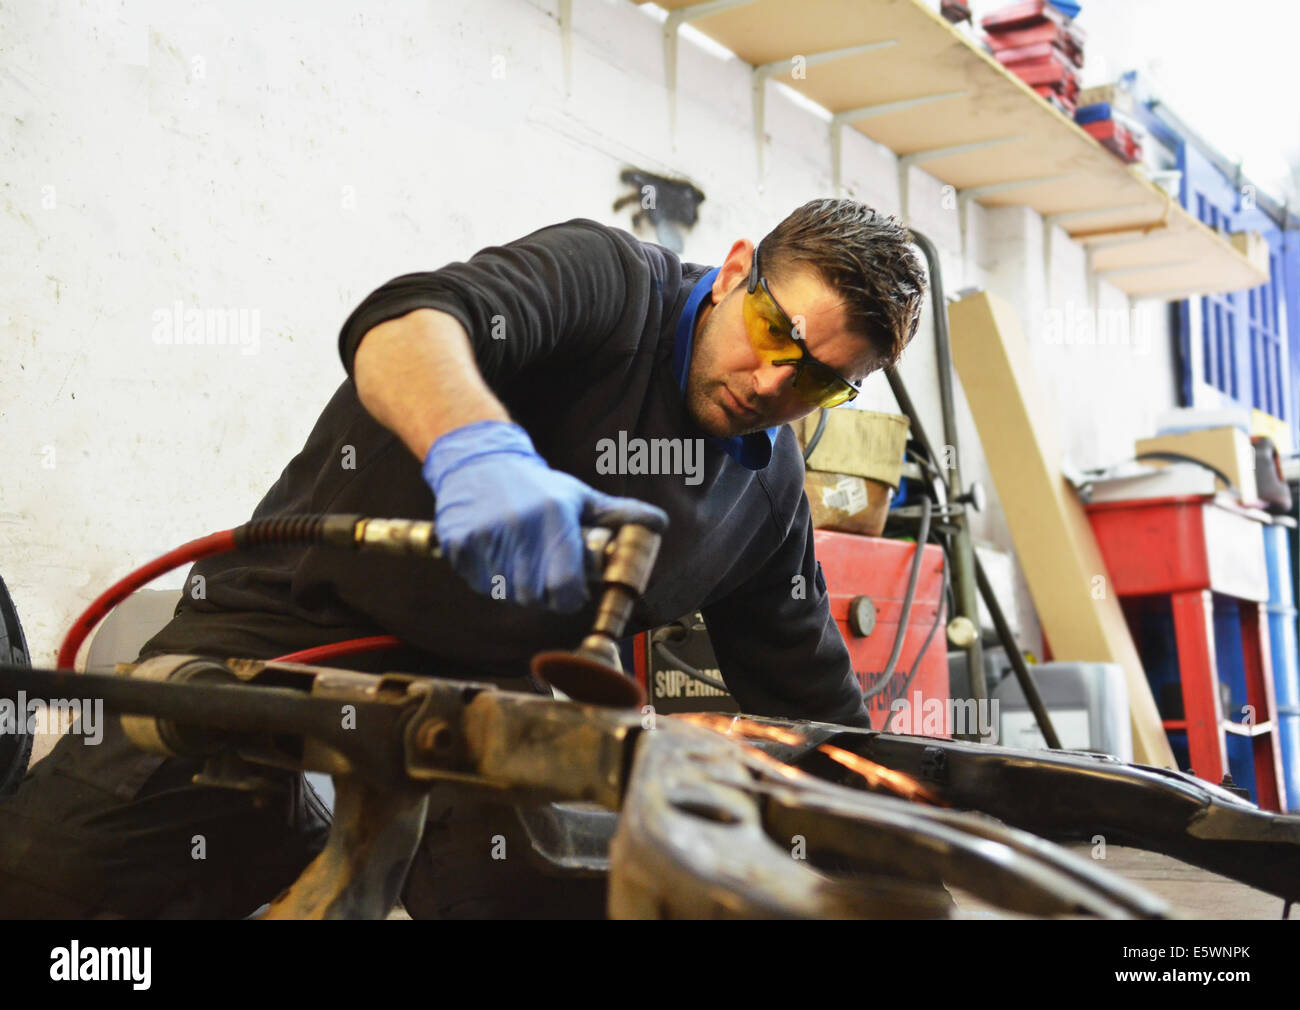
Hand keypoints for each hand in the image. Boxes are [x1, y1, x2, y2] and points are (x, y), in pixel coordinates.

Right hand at [422, 420, 667, 611]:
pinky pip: (478, 582)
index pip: (566, 585)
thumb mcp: (579, 496)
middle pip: (535, 595)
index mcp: (554, 515)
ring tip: (517, 557)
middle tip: (542, 572)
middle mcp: (519, 525)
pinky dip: (486, 576)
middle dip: (542, 592)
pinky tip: (493, 552)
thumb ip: (619, 514)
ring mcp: (486, 535)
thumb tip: (660, 524)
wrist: (479, 462)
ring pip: (505, 592)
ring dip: (514, 585)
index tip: (569, 590)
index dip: (570, 596)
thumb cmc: (537, 486)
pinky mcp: (459, 542)